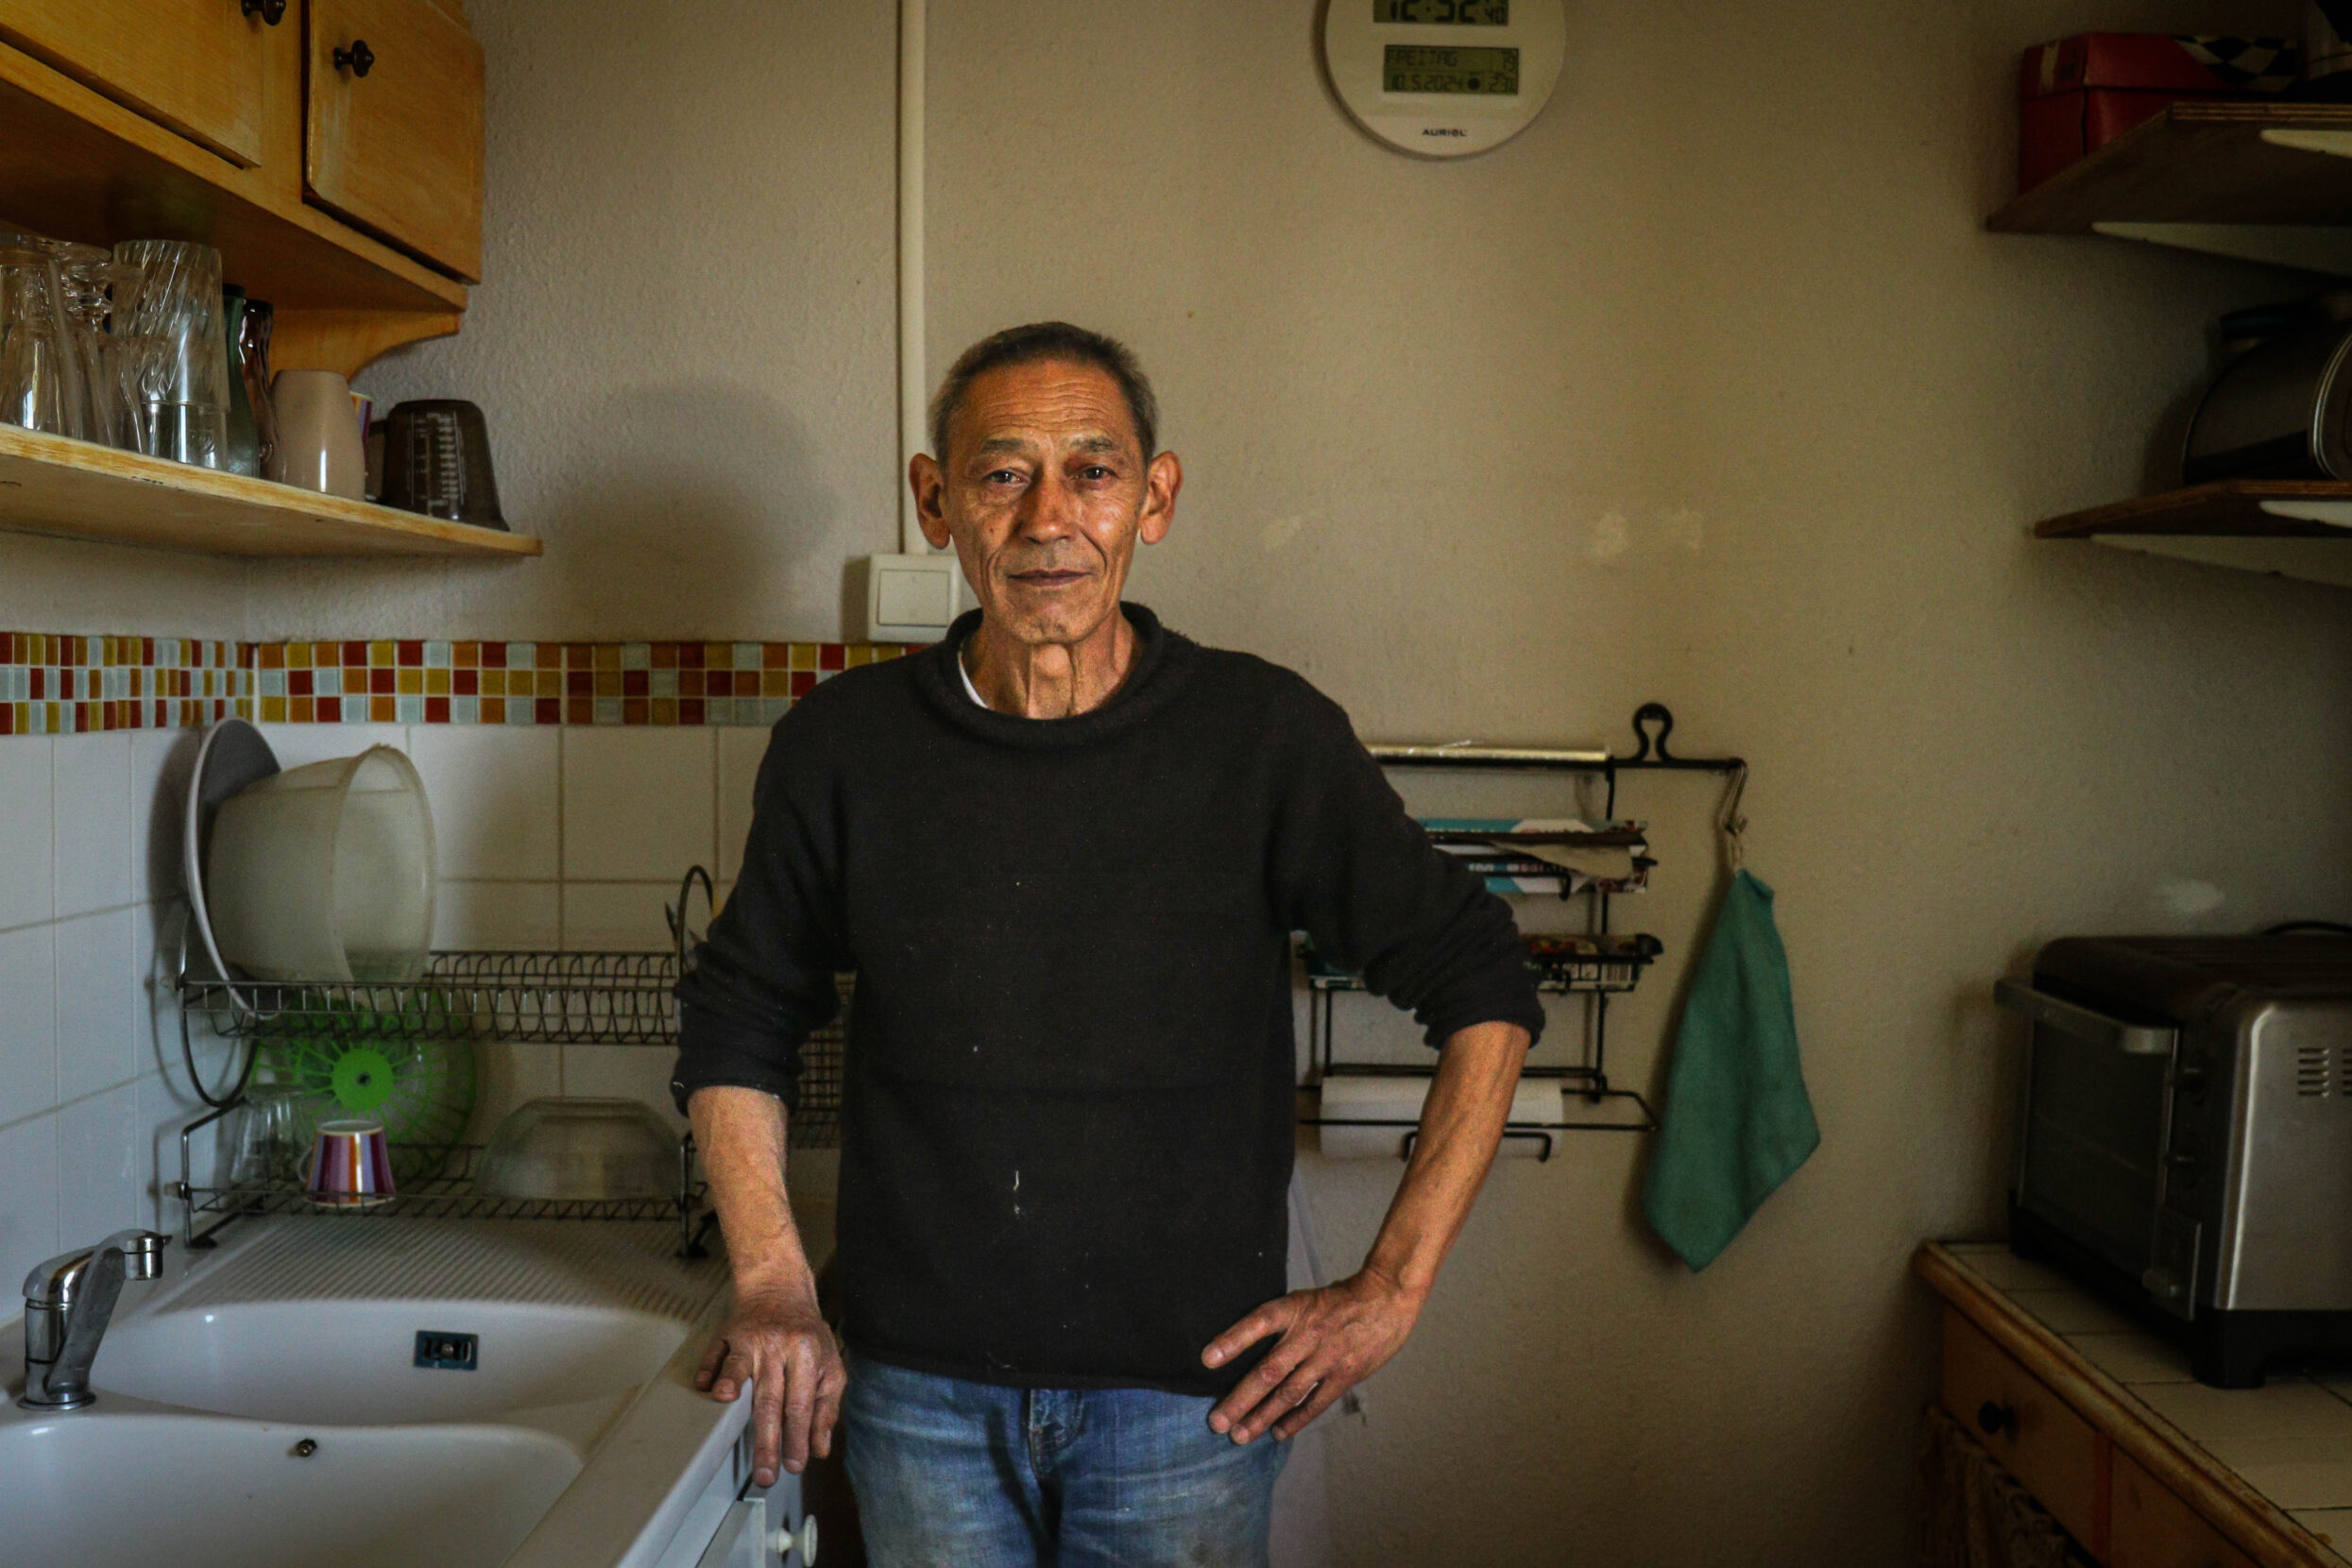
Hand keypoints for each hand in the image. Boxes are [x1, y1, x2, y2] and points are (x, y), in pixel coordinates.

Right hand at [696, 1283, 846, 1483]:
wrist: (779, 1288)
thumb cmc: (806, 1333)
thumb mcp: (829, 1365)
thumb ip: (826, 1406)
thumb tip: (820, 1447)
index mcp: (808, 1355)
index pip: (802, 1404)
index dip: (798, 1437)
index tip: (794, 1466)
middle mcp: (780, 1346)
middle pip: (772, 1398)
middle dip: (769, 1439)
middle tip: (765, 1474)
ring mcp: (751, 1339)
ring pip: (743, 1371)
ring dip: (734, 1390)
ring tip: (727, 1414)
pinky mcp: (728, 1334)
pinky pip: (717, 1353)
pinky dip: (710, 1369)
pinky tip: (705, 1387)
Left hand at [1201, 1268, 1423, 1443]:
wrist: (1386, 1299)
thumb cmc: (1339, 1300)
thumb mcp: (1305, 1300)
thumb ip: (1280, 1324)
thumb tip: (1241, 1348)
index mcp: (1294, 1309)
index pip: (1257, 1323)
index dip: (1232, 1340)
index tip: (1206, 1360)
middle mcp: (1307, 1334)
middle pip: (1268, 1371)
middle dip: (1240, 1400)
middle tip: (1217, 1423)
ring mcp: (1327, 1358)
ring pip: (1289, 1392)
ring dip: (1262, 1416)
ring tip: (1239, 1436)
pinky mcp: (1345, 1375)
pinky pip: (1316, 1402)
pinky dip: (1295, 1420)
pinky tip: (1277, 1433)